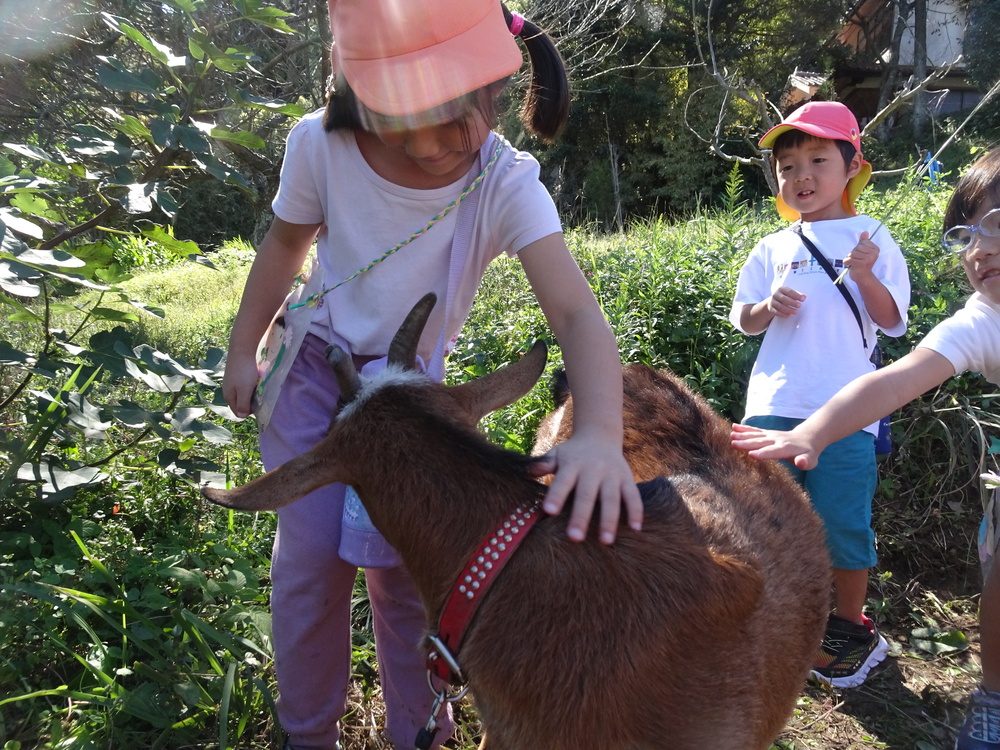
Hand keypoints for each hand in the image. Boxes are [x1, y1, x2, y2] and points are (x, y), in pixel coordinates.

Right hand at [222, 350, 260, 418]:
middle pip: (240, 403)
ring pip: (243, 393)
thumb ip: (242, 404)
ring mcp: (232, 381)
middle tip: (260, 394)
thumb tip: (242, 416)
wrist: (243, 347)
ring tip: (259, 386)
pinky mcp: (237, 374)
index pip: (238, 412)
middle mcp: (228, 390)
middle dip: (251, 402)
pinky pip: (245, 384)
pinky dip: (251, 384)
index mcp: (228, 396)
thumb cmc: (244, 370)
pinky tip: (256, 378)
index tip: (259, 403)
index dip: (249, 411)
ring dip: (252, 393)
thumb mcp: (244, 390)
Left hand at [528, 433, 642, 544]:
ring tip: (606, 541)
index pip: (562, 481)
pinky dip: (636, 511)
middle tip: (575, 537)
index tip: (548, 512)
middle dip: (581, 516)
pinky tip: (636, 528)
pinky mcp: (627, 479)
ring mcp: (612, 474)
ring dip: (610, 520)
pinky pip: (633, 496)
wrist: (600, 436)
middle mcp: (593, 469)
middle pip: (587, 494)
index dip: (556, 495)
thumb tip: (529, 470)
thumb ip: (545, 463)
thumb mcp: (557, 454)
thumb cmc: (573, 453)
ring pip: (612, 498)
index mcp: (572, 464)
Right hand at [730, 422, 819, 469]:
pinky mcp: (766, 433)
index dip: (763, 453)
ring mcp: (770, 435)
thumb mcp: (811, 460)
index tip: (751, 454)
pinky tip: (734, 427)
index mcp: (786, 448)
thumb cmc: (807, 454)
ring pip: (755, 435)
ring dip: (743, 435)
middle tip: (734, 444)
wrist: (806, 439)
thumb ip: (806, 461)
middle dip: (747, 443)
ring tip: (731, 435)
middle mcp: (776, 440)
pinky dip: (744, 429)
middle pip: (760, 442)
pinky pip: (754, 430)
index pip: (773, 451)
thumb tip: (800, 462)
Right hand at [765, 286, 804, 317]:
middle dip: (792, 303)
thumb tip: (804, 296)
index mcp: (781, 289)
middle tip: (800, 306)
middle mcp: (775, 294)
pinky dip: (783, 314)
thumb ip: (798, 295)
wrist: (773, 301)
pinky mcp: (771, 308)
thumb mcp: (791, 294)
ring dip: (789, 310)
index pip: (789, 291)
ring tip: (796, 312)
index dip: (796, 295)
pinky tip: (789, 316)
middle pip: (783, 299)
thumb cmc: (786, 296)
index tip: (803, 299)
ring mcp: (772, 301)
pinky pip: (776, 312)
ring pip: (780, 306)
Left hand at [843, 231, 879, 281]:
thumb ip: (864, 241)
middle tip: (857, 260)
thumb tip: (865, 232)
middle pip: (857, 248)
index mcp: (876, 249)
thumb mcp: (863, 251)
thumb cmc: (861, 263)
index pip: (862, 242)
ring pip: (852, 253)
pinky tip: (850, 265)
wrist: (862, 277)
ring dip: (850, 258)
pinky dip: (846, 262)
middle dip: (854, 253)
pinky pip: (849, 259)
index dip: (858, 248)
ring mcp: (869, 259)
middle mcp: (874, 254)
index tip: (862, 255)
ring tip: (854, 263)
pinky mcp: (862, 264)